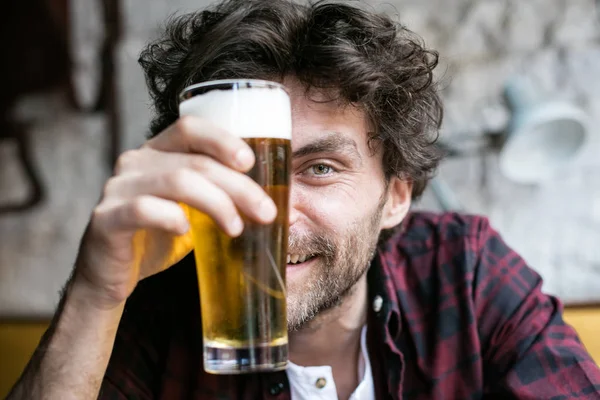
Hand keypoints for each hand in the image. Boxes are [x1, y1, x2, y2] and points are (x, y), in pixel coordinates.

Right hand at [73, 116, 277, 308]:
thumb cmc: (159, 236)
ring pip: (176, 181)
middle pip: (196, 161)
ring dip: (216, 203)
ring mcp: (118, 188)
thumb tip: (282, 207)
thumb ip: (223, 198)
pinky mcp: (107, 218)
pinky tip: (186, 232)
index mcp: (158, 152)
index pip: (191, 127)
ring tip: (236, 228)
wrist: (113, 274)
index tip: (251, 163)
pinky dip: (171, 218)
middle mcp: (136, 162)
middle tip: (265, 212)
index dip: (223, 139)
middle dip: (239, 186)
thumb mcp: (195, 210)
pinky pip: (142, 209)